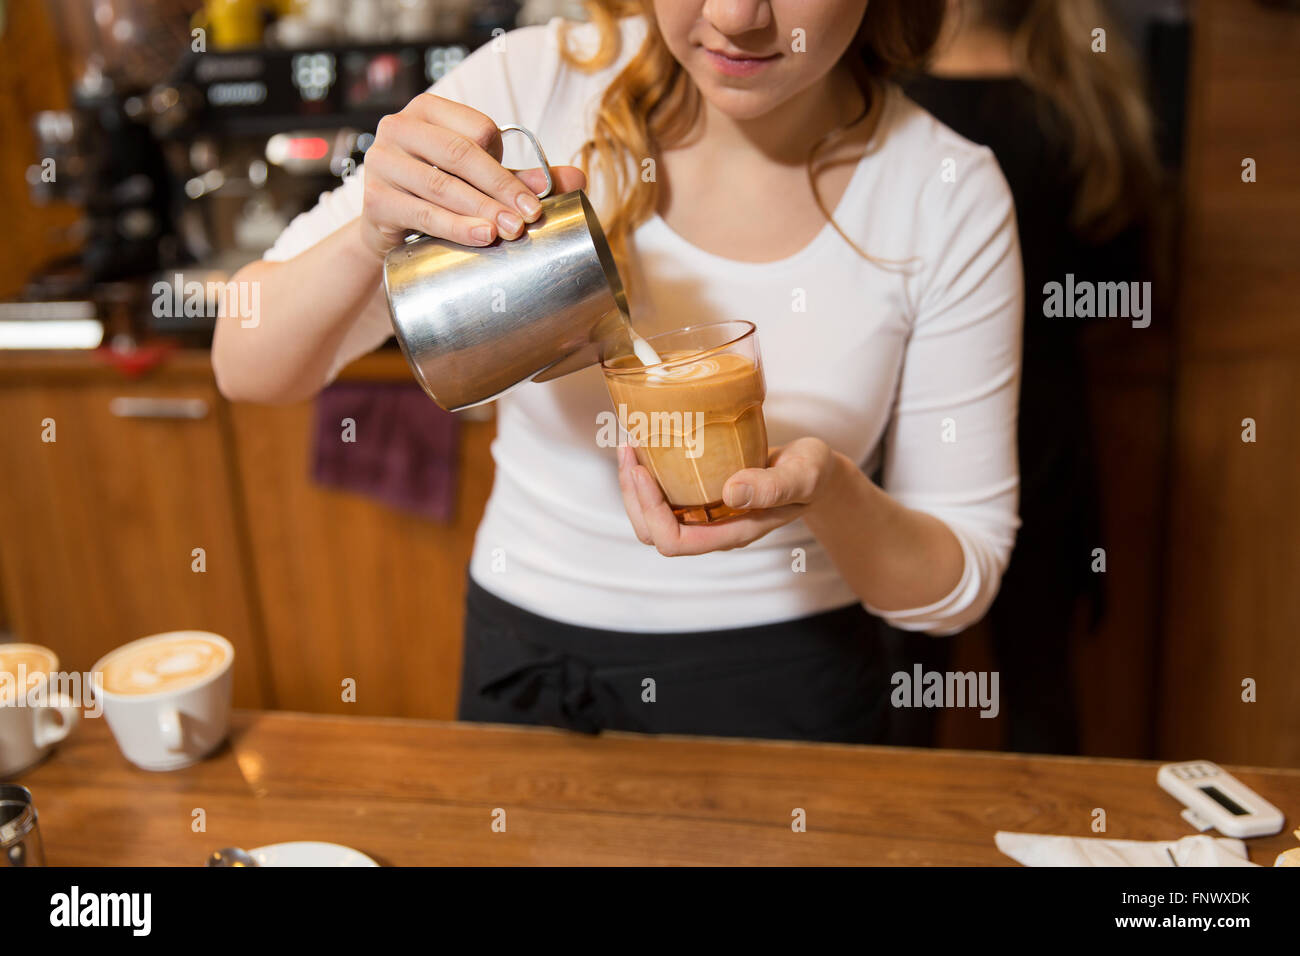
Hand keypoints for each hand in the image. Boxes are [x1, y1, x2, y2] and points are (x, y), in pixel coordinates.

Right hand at [360, 93, 587, 257]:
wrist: (389, 228)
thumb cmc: (438, 194)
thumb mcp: (480, 180)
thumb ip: (522, 177)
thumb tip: (577, 179)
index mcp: (429, 111)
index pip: (477, 128)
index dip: (507, 162)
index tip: (533, 196)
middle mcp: (399, 127)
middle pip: (459, 154)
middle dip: (501, 188)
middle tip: (530, 218)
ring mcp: (382, 162)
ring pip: (441, 185)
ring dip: (482, 210)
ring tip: (512, 232)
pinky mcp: (374, 199)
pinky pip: (422, 213)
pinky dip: (456, 227)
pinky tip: (481, 237)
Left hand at [616, 438, 841, 555]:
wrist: (815, 472)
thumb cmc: (811, 474)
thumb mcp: (801, 476)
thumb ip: (772, 488)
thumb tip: (731, 493)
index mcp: (732, 532)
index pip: (676, 541)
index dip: (651, 511)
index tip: (643, 470)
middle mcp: (712, 528)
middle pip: (654, 532)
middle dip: (633, 496)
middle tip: (628, 450)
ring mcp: (705, 514)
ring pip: (652, 516)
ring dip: (634, 486)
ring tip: (629, 446)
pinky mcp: (701, 496)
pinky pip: (663, 496)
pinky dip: (648, 475)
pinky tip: (646, 447)